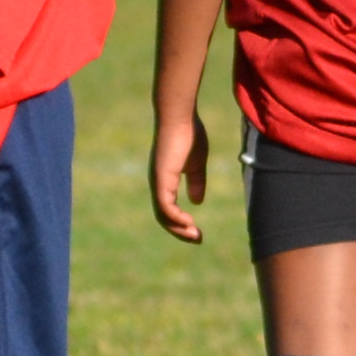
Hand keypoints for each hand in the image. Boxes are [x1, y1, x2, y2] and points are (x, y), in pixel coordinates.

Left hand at [149, 104, 206, 244]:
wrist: (180, 117)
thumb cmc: (189, 134)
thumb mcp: (197, 164)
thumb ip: (196, 182)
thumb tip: (196, 202)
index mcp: (165, 180)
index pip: (168, 209)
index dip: (181, 223)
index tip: (197, 231)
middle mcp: (158, 184)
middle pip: (163, 217)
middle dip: (180, 231)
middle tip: (198, 239)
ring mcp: (157, 182)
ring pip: (162, 215)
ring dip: (178, 229)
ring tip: (195, 235)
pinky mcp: (161, 179)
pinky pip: (164, 207)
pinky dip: (175, 218)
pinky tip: (189, 222)